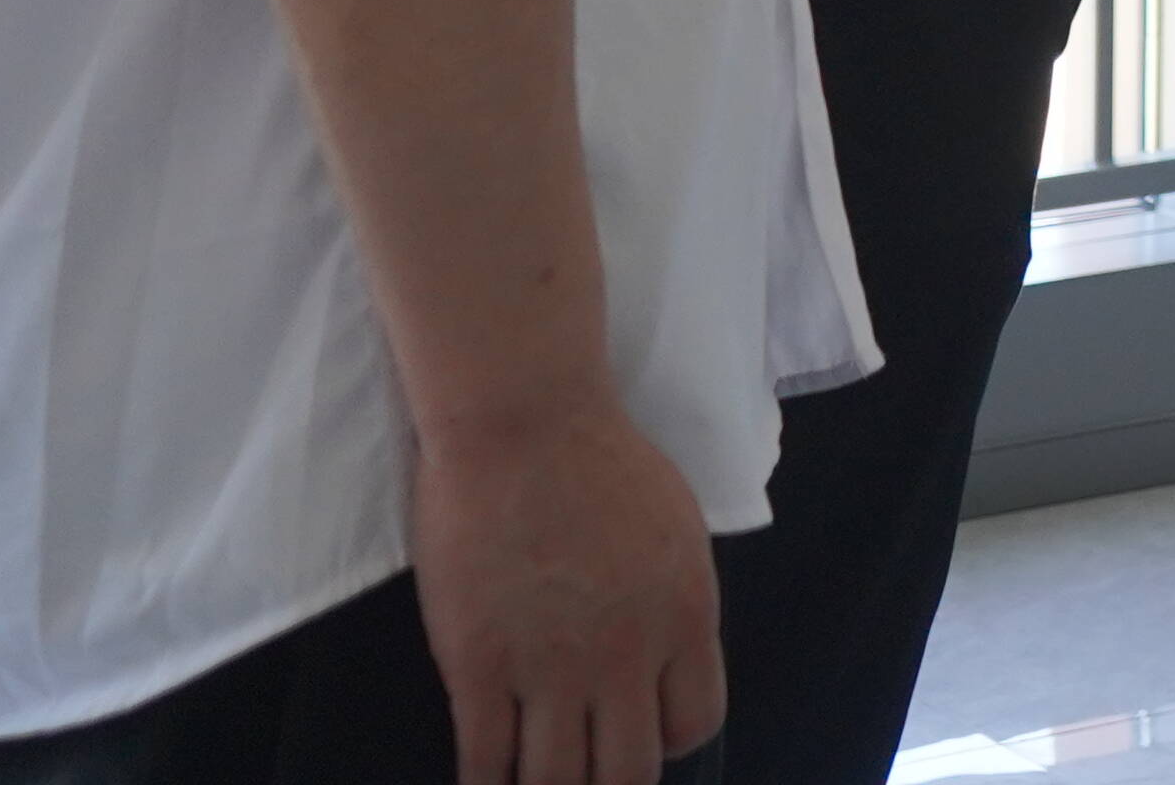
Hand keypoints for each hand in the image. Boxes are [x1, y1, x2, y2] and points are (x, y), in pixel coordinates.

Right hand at [411, 395, 722, 783]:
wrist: (523, 424)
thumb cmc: (600, 461)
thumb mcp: (676, 533)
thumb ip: (673, 603)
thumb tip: (664, 658)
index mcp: (684, 618)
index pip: (695, 724)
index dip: (666, 741)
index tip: (639, 733)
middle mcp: (626, 656)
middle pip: (628, 772)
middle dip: (608, 782)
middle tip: (585, 769)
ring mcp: (551, 667)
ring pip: (556, 782)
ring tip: (533, 780)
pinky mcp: (479, 667)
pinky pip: (484, 761)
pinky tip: (481, 781)